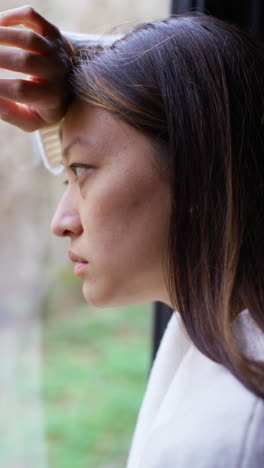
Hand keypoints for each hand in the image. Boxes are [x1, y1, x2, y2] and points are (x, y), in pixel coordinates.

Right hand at [0, 5, 73, 130]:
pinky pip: (31, 17)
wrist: (71, 86)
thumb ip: (10, 113)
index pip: (20, 90)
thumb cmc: (43, 106)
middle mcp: (57, 72)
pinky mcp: (52, 32)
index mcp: (51, 97)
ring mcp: (56, 50)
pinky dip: (11, 17)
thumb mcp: (30, 119)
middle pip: (24, 61)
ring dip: (0, 36)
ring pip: (27, 37)